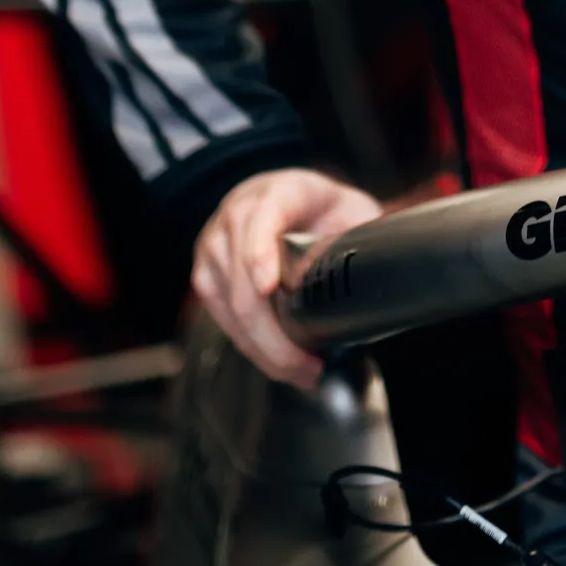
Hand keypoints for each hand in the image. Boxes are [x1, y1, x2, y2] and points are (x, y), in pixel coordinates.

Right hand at [190, 165, 381, 386]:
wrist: (287, 198)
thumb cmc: (324, 208)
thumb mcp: (352, 209)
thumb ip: (358, 236)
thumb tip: (357, 280)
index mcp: (278, 192)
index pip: (263, 219)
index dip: (262, 253)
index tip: (270, 287)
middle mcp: (238, 215)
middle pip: (245, 285)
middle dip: (276, 338)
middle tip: (310, 368)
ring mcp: (215, 247)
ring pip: (233, 311)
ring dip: (266, 351)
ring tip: (304, 373)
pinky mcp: (206, 277)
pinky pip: (224, 322)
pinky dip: (252, 348)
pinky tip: (279, 361)